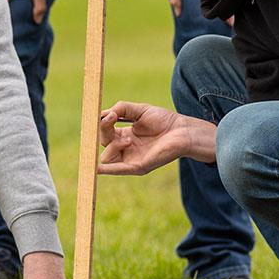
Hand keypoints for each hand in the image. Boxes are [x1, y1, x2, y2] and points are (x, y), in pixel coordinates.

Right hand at [97, 101, 215, 173]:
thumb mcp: (139, 110)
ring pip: (106, 157)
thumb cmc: (164, 120)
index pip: (104, 132)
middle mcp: (126, 149)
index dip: (103, 123)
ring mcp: (131, 158)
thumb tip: (102, 114)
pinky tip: (96, 168)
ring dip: (112, 145)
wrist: (182, 131)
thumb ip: (120, 108)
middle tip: (114, 118)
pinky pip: (117, 170)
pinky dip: (106, 170)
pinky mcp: (138, 166)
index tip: (110, 113)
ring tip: (128, 140)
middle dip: (104, 130)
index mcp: (125, 135)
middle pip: (103, 143)